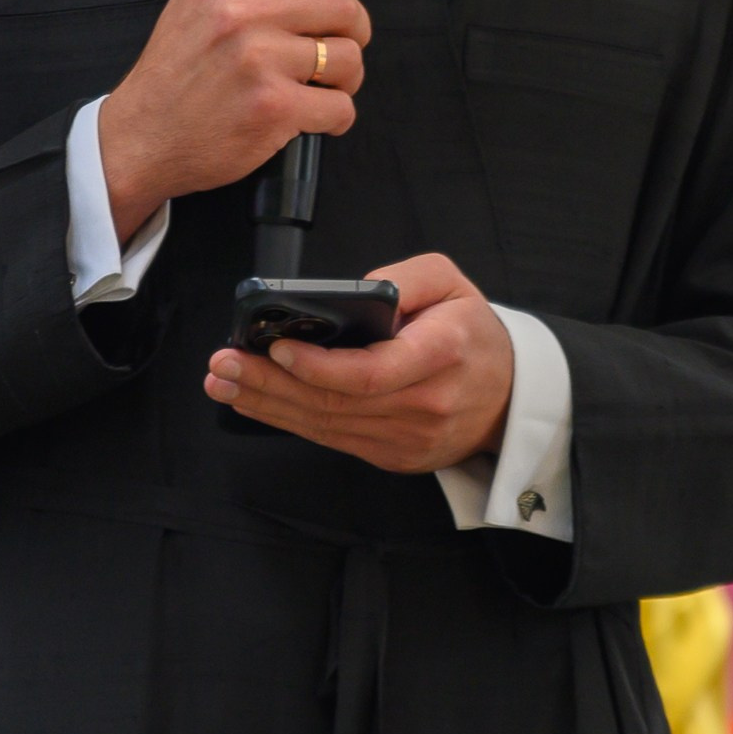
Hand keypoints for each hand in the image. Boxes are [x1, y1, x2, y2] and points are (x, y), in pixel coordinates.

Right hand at [98, 0, 382, 245]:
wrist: (142, 138)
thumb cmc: (170, 73)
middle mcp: (244, 14)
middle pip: (343, 7)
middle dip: (356, 32)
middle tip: (340, 50)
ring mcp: (260, 61)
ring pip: (349, 58)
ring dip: (348, 78)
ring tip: (324, 88)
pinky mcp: (274, 108)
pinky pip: (340, 107)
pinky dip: (337, 117)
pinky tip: (317, 119)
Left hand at [204, 253, 514, 474]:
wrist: (509, 395)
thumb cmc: (472, 333)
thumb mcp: (451, 283)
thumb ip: (404, 278)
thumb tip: (349, 293)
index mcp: (442, 355)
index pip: (371, 373)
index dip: (318, 365)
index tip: (276, 346)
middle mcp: (424, 404)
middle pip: (334, 403)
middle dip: (270, 383)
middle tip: (223, 365)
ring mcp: (408, 438)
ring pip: (326, 426)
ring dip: (268, 405)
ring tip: (225, 383)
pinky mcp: (393, 456)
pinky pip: (334, 439)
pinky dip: (291, 420)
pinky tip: (259, 402)